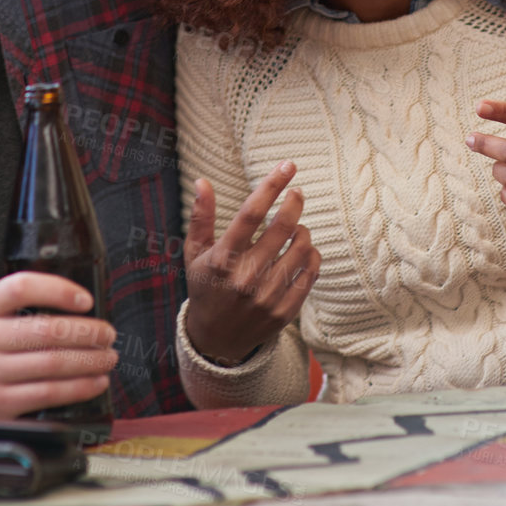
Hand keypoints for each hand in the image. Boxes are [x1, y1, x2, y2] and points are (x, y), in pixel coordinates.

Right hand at [0, 272, 118, 418]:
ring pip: (53, 364)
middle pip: (47, 330)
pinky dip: (80, 387)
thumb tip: (82, 304)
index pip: (22, 287)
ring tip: (108, 357)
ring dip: (91, 360)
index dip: (59, 290)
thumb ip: (23, 304)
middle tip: (108, 334)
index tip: (86, 300)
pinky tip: (96, 381)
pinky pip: (50, 393)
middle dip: (89, 332)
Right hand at [183, 163, 320, 365]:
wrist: (216, 339)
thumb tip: (203, 181)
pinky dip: (312, 255)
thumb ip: (201, 217)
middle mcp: (245, 277)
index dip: (271, 185)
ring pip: (301, 249)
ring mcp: (267, 296)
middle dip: (295, 202)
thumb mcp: (194, 253)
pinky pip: (310, 273)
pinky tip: (304, 249)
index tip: (287, 166)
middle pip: (282, 227)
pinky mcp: (284, 311)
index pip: (251, 213)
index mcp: (221, 259)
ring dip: (303, 230)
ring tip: (296, 227)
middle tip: (297, 193)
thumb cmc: (206, 286)